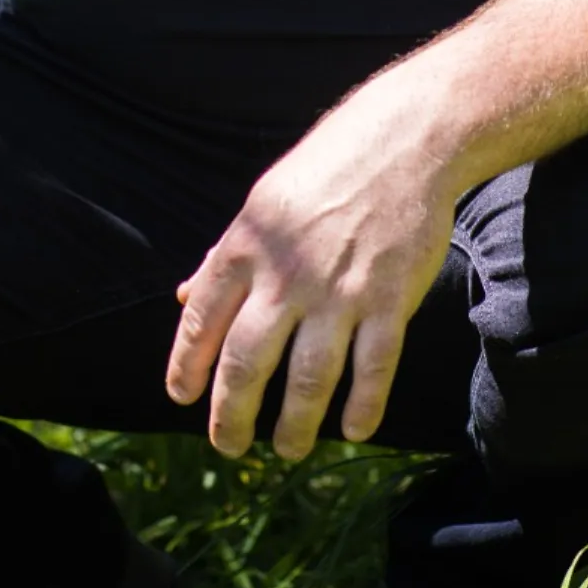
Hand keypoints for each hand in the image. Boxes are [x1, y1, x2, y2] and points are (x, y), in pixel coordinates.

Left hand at [165, 67, 459, 461]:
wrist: (406, 139)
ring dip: (295, 424)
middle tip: (228, 445)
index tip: (182, 398)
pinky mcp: (390, 299)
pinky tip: (353, 429)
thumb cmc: (329, 167)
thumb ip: (225, 255)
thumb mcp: (263, 203)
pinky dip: (363, 405)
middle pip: (247, 362)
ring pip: (309, 378)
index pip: (203, 319)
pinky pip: (373, 367)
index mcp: (247, 245)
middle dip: (232, 414)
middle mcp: (287, 274)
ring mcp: (340, 290)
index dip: (187, 365)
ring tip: (287, 448)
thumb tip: (182, 296)